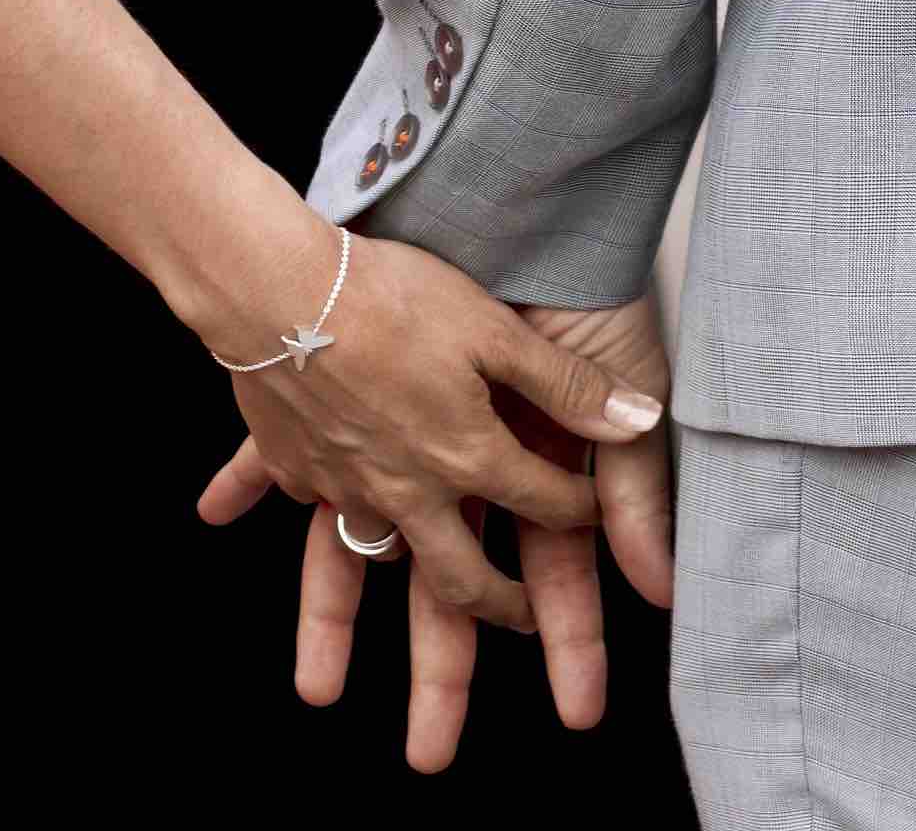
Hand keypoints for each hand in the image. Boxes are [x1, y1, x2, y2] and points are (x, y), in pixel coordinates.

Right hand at [189, 225, 664, 631]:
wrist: (275, 291)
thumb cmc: (388, 299)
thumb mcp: (495, 329)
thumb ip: (566, 383)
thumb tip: (640, 420)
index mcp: (469, 458)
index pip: (546, 503)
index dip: (581, 508)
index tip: (593, 511)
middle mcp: (408, 491)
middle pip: (461, 578)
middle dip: (498, 609)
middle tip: (523, 624)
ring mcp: (345, 484)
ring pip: (377, 557)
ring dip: (402, 574)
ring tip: (420, 576)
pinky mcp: (292, 464)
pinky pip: (302, 503)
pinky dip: (306, 508)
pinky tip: (302, 499)